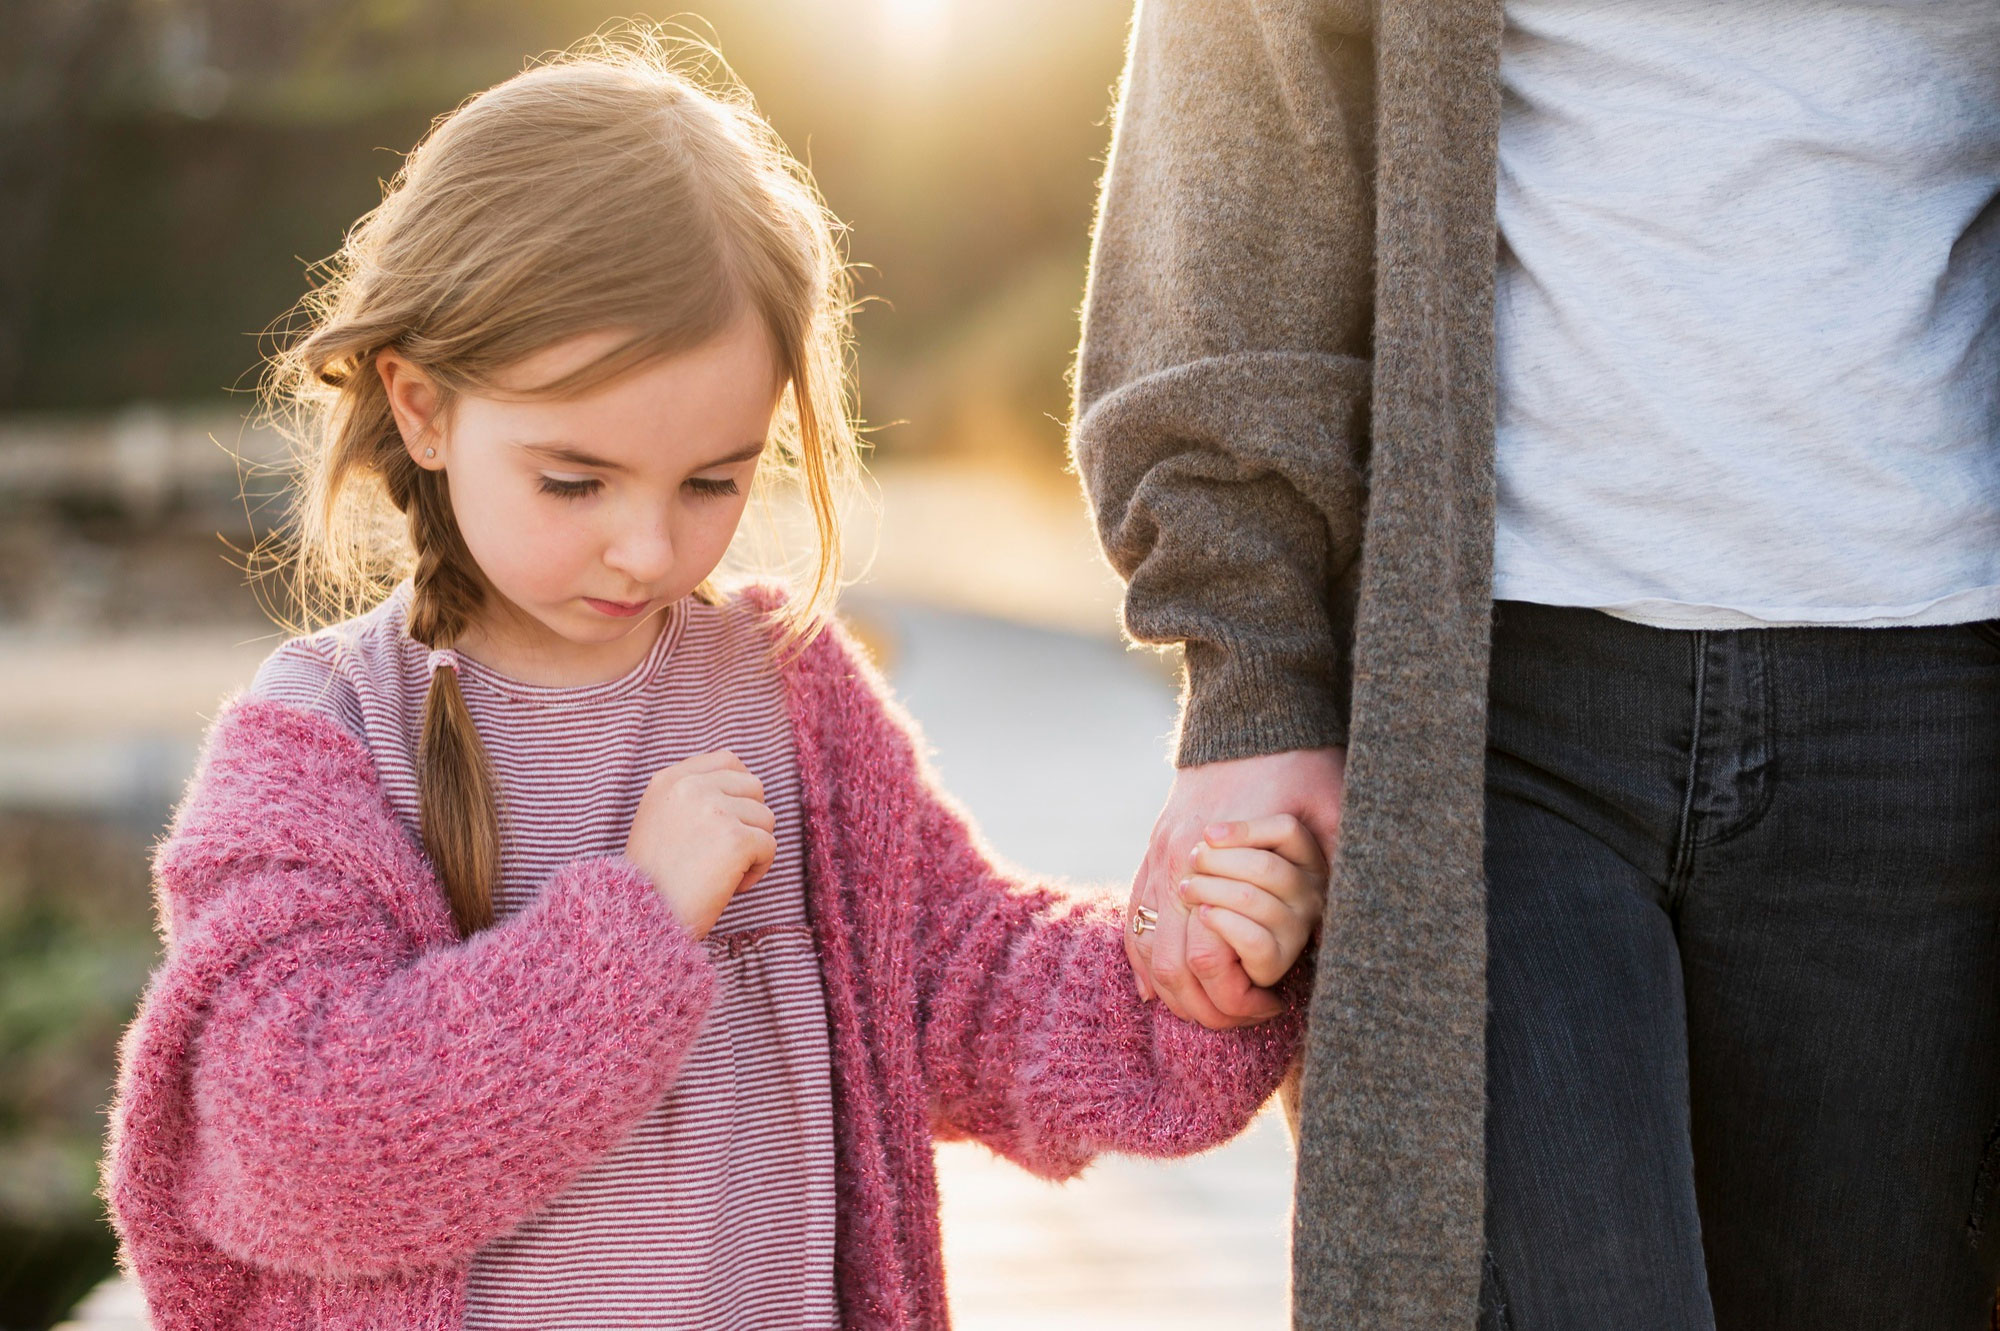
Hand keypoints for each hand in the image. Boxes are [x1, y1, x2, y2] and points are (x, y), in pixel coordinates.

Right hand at [624, 750, 775, 938]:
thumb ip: (690, 796)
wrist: (644, 918)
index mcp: (670, 780)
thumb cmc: (655, 879)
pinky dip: (756, 870)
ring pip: (765, 818)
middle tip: (722, 852)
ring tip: (720, 871)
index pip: (727, 760)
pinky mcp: (736, 839)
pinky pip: (769, 847)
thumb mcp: (659, 819)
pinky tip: (728, 885)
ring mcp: (715, 810)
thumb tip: (742, 782)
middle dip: (748, 820)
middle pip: (754, 787)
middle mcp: (691, 787)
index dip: (739, 788)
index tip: (731, 818)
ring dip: (752, 848)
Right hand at [1127, 747, 1344, 1028]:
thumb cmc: (1300, 763)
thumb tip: (1357, 921)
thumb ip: (1340, 862)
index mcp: (1220, 862)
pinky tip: (1158, 988)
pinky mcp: (1152, 851)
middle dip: (1204, 1011)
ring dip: (1171, 993)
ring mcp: (1158, 857)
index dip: (1239, 1001)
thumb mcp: (1334, 810)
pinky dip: (1143, 961)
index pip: (1212, 963)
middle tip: (1241, 1020)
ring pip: (1147, 950)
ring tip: (1207, 1009)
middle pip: (1172, 970)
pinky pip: (1134, 920)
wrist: (1249, 714)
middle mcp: (1178, 864)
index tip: (1272, 1006)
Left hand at [1176, 815, 1327, 986]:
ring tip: (1187, 888)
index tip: (1208, 833)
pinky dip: (1222, 922)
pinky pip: (1252, 939)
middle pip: (1264, 865)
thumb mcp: (1235, 855)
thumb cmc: (1226, 887)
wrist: (1228, 954)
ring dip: (1210, 890)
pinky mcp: (1279, 960)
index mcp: (1306, 859)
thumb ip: (1234, 841)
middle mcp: (1311, 893)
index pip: (1287, 830)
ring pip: (1251, 899)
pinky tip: (1204, 914)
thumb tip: (1211, 836)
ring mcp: (1298, 928)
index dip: (1246, 829)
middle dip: (1218, 861)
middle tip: (1192, 860)